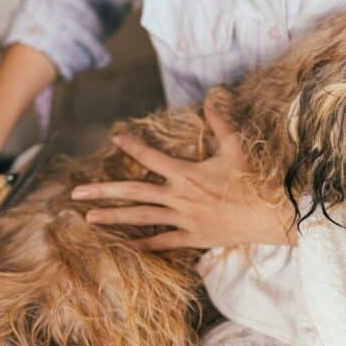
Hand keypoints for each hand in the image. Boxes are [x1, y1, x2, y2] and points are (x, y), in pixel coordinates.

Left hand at [70, 101, 294, 250]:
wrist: (269, 215)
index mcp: (186, 173)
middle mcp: (179, 196)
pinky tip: (124, 247)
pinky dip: (143, 245)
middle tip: (76, 194)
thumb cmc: (253, 180)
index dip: (132, 145)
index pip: (151, 157)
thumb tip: (211, 98)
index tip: (115, 138)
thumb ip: (220, 123)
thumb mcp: (236, 147)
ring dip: (113, 218)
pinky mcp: (192, 237)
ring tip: (88, 219)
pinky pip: (163, 243)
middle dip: (102, 192)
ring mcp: (183, 219)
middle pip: (133, 192)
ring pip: (141, 218)